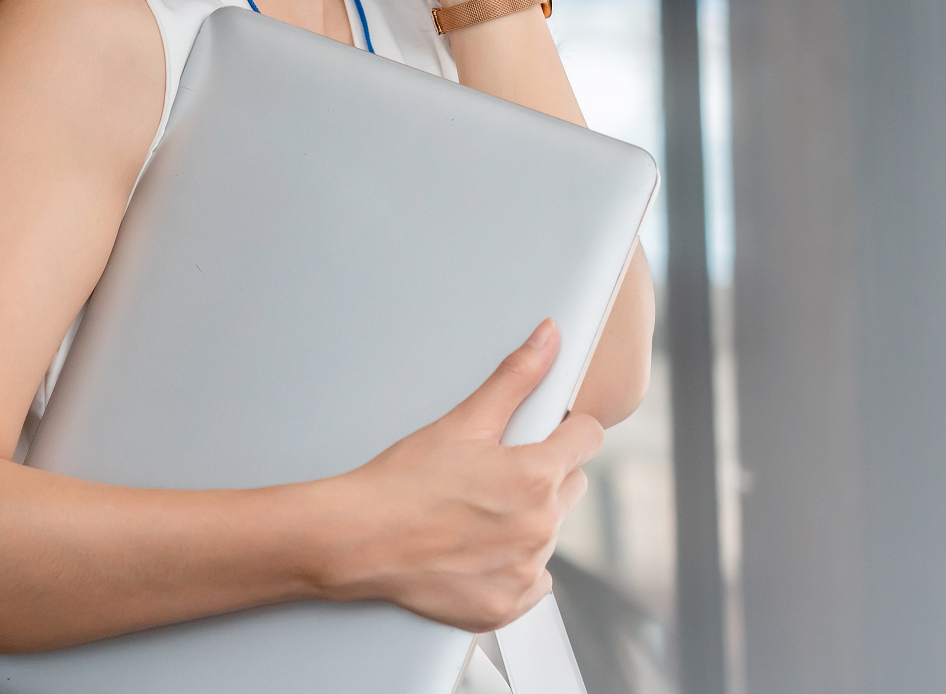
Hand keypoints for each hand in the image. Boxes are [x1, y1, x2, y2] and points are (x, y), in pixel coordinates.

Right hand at [321, 319, 602, 631]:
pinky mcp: (506, 606)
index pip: (587, 439)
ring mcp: (524, 571)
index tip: (547, 431)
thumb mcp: (463, 422)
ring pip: (549, 532)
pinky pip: (532, 581)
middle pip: (571, 486)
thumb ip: (516, 377)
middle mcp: (540, 527)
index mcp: (536, 476)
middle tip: (495, 475)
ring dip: (527, 521)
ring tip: (476, 513)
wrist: (357, 541)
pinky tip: (477, 550)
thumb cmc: (403, 481)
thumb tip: (548, 338)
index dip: (566, 428)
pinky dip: (512, 567)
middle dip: (544, 475)